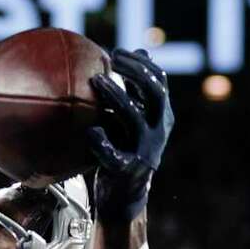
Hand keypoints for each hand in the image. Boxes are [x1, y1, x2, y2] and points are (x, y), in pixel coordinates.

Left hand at [87, 48, 173, 223]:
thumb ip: (134, 91)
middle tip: (113, 59)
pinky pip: (114, 154)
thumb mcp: (133, 121)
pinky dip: (101, 142)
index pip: (159, 81)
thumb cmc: (124, 151)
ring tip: (97, 81)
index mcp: (160, 117)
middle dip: (136, 72)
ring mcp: (145, 150)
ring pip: (134, 119)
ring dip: (116, 97)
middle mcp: (157, 131)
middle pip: (155, 94)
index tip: (118, 52)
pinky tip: (89, 131)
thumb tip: (137, 51)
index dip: (142, 63)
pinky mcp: (127, 170)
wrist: (124, 197)